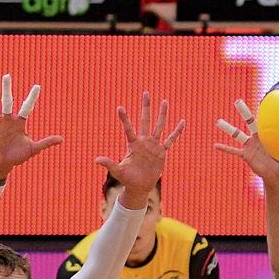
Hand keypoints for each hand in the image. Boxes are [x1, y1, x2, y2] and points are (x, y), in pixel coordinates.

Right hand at [0, 74, 62, 181]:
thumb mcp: (33, 149)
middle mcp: (7, 120)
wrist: (4, 165)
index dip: (32, 97)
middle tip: (7, 76)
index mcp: (19, 122)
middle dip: (7, 89)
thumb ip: (46, 142)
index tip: (37, 86)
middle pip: (7, 101)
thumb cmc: (18, 156)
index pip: (26, 107)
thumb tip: (61, 139)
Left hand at [97, 92, 185, 207]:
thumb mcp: (118, 171)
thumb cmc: (127, 178)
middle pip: (145, 120)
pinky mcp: (162, 151)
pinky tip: (182, 121)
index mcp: (133, 144)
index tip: (120, 107)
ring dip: (162, 114)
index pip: (128, 128)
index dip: (124, 119)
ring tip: (164, 101)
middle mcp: (143, 141)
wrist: (140, 186)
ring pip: (159, 126)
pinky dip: (177, 131)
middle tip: (146, 93)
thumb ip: (109, 164)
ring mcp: (153, 145)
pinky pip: (171, 139)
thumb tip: (96, 160)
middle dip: (146, 107)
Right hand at [215, 100, 278, 187]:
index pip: (265, 119)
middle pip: (248, 121)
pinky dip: (225, 148)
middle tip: (237, 101)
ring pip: (237, 134)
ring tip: (218, 122)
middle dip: (243, 111)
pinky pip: (234, 151)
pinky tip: (216, 146)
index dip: (263, 110)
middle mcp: (258, 138)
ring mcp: (250, 146)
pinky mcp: (246, 155)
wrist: (277, 176)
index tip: (261, 97)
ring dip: (228, 128)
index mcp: (268, 134)